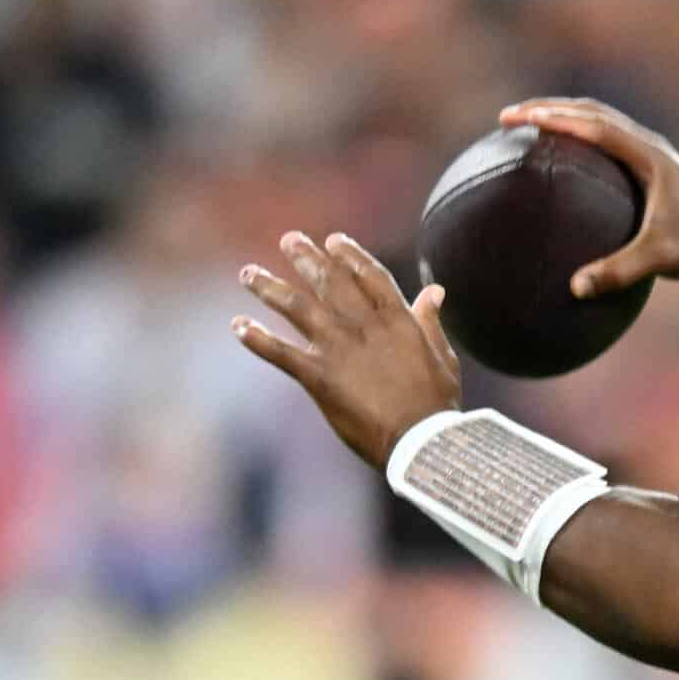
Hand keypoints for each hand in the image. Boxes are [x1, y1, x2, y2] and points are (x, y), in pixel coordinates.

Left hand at [233, 231, 461, 469]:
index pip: (368, 275)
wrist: (419, 439)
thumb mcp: (441, 355)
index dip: (349, 255)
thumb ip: (429, 321)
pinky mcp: (318, 376)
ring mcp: (338, 348)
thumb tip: (433, 291)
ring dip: (270, 288)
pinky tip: (237, 325)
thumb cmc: (436, 403)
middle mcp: (363, 325)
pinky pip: (280, 352)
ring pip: (297, 307)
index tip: (332, 240)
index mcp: (397, 318)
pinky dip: (256, 338)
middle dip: (306, 258)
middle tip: (289, 240)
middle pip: (329, 281)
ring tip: (248, 273)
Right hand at [500, 97, 678, 290]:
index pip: (594, 125)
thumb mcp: (658, 258)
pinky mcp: (651, 165)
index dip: (554, 117)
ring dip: (564, 116)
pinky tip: (561, 155)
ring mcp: (651, 152)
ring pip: (600, 120)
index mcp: (648, 155)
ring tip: (527, 125)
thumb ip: (618, 271)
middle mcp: (649, 145)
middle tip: (510, 117)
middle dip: (549, 108)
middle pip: (592, 111)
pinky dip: (579, 134)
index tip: (520, 117)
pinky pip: (608, 138)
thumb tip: (574, 287)